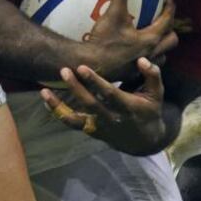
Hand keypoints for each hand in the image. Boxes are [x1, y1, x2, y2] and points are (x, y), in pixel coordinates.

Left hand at [41, 58, 166, 154]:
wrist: (144, 141)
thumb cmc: (149, 111)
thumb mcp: (157, 94)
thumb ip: (152, 75)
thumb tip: (141, 59)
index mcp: (128, 107)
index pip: (109, 94)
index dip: (95, 81)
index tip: (82, 67)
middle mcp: (111, 119)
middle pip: (90, 104)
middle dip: (75, 88)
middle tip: (64, 70)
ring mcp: (99, 127)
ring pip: (75, 118)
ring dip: (59, 105)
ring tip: (44, 91)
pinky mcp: (91, 131)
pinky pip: (72, 123)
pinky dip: (58, 112)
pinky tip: (46, 100)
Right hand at [82, 0, 177, 80]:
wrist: (89, 66)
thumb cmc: (103, 42)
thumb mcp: (113, 13)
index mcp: (150, 39)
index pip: (168, 20)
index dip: (170, 7)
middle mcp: (150, 54)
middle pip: (171, 41)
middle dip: (170, 30)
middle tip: (162, 20)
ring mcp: (141, 67)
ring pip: (161, 56)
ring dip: (160, 46)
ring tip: (151, 36)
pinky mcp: (131, 74)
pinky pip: (146, 65)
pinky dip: (146, 57)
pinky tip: (133, 51)